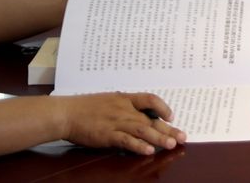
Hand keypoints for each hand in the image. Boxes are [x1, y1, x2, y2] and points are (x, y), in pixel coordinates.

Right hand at [58, 92, 185, 155]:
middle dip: (169, 129)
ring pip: (143, 130)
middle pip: (151, 119)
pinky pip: (127, 140)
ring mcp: (116, 122)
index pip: (150, 99)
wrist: (66, 113)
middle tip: (183, 137)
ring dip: (159, 138)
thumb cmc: (85, 108)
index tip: (171, 116)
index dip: (163, 107)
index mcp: (125, 99)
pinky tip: (149, 151)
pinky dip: (139, 146)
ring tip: (172, 145)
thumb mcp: (108, 100)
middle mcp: (124, 110)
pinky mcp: (108, 135)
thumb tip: (138, 116)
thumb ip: (124, 106)